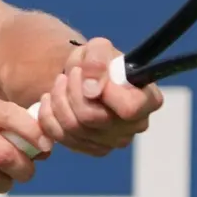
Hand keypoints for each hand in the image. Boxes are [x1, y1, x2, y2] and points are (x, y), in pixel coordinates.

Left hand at [35, 37, 163, 156]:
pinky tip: (51, 100)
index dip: (104, 93)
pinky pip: (62, 138)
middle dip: (72, 91)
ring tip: (59, 83)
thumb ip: (97, 61)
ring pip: (74, 128)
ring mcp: (115, 141)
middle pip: (93, 118)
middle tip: (68, 74)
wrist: (84, 77)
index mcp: (148, 99)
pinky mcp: (93, 149)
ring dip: (58, 101)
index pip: (129, 108)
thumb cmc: (98, 61)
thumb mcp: (98, 48)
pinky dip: (48, 117)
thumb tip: (91, 88)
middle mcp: (136, 125)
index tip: (87, 75)